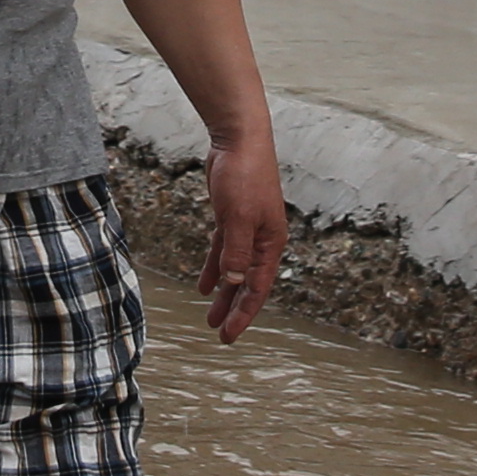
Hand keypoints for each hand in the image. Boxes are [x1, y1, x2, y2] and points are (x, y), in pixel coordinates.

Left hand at [199, 131, 289, 341]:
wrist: (239, 140)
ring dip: (223, 293)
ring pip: (233, 269)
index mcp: (270, 243)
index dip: (244, 313)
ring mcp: (247, 228)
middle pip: (246, 283)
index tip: (229, 335)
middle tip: (219, 333)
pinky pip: (223, 251)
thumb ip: (236, 252)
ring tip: (210, 316)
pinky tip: (206, 285)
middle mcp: (262, 239)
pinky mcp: (231, 218)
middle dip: (234, 309)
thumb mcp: (238, 218)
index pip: (257, 287)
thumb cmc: (245, 176)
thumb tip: (232, 284)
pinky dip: (215, 268)